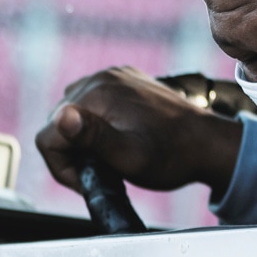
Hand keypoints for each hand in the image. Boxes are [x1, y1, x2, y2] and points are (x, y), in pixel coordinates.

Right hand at [33, 66, 243, 198]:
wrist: (208, 143)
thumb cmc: (171, 156)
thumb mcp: (128, 157)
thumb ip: (92, 137)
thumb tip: (61, 116)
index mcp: (97, 95)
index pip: (48, 135)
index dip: (62, 167)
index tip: (87, 180)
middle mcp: (101, 78)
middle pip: (57, 122)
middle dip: (72, 152)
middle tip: (101, 170)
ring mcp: (114, 76)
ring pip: (72, 112)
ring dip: (83, 138)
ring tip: (109, 156)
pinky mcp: (125, 80)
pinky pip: (93, 101)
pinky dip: (97, 123)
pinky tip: (119, 138)